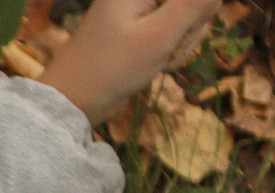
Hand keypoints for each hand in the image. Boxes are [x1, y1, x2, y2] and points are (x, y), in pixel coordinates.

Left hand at [37, 0, 223, 122]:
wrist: (74, 100)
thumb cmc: (112, 67)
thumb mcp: (160, 35)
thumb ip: (193, 4)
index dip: (200, 6)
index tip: (190, 26)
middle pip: (193, 0)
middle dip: (191, 25)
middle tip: (170, 47)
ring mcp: (142, 8)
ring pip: (188, 15)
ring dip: (183, 41)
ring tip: (160, 59)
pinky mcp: (142, 26)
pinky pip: (174, 30)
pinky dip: (172, 48)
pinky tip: (157, 64)